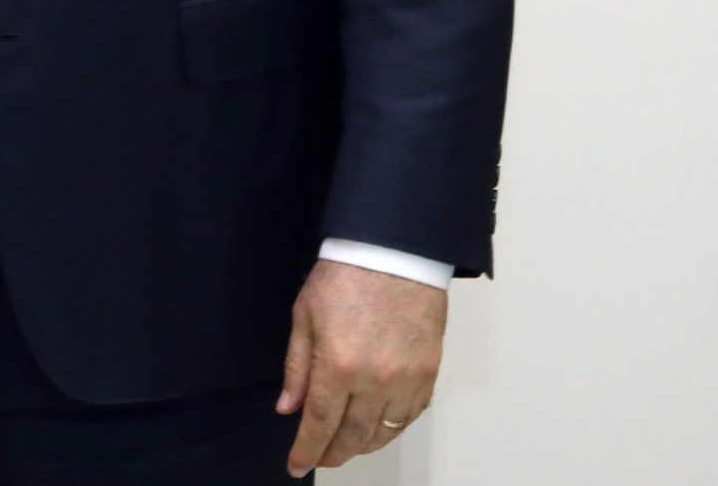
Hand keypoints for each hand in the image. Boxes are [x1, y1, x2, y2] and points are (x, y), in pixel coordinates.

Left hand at [277, 259, 445, 473]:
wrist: (395, 253)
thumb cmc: (343, 277)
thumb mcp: (305, 316)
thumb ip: (297, 367)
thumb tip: (289, 408)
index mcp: (338, 365)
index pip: (320, 424)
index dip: (307, 450)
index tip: (296, 466)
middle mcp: (375, 381)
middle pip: (353, 436)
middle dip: (333, 454)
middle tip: (319, 459)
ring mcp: (407, 380)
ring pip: (383, 432)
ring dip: (361, 446)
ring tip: (344, 448)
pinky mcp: (429, 374)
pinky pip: (410, 416)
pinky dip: (391, 429)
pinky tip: (376, 430)